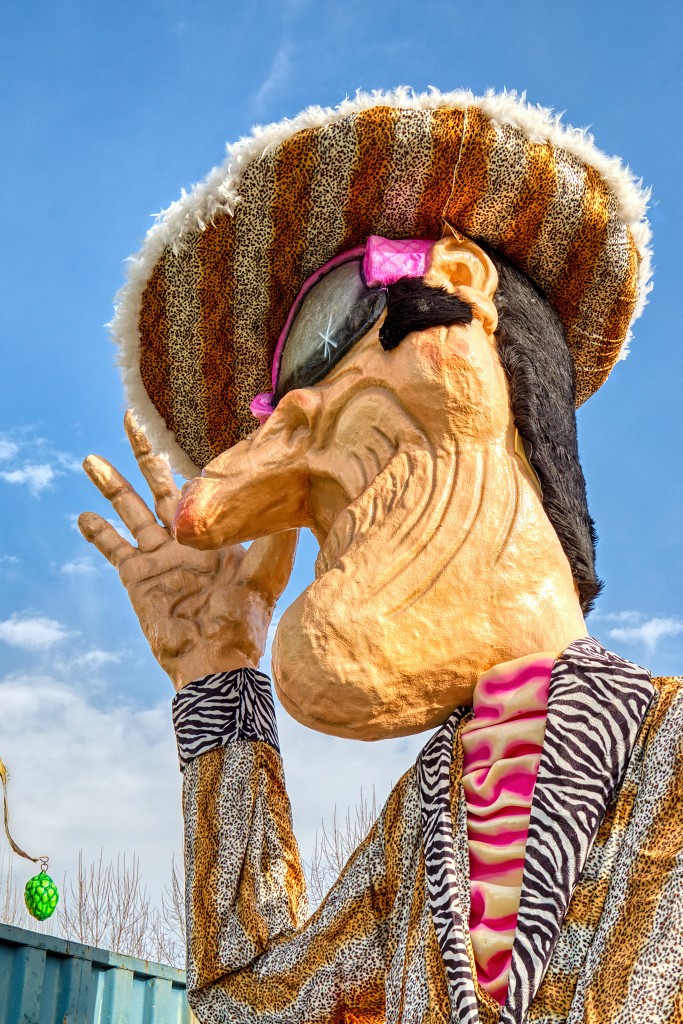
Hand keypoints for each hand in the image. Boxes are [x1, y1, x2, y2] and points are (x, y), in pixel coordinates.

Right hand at [79, 412, 297, 690]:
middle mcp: (185, 539)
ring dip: (111, 484)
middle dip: (144, 454)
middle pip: (159, 485)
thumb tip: (296, 487)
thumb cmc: (247, 617)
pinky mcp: (137, 578)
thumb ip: (279, 530)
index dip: (195, 461)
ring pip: (129, 509)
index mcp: (216, 532)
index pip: (201, 486)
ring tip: (90, 460)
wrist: (215, 658)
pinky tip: (83, 516)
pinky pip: (113, 549)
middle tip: (130, 420)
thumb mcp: (269, 567)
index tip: (187, 429)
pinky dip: (97, 533)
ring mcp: (160, 557)